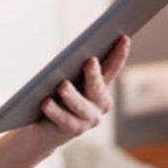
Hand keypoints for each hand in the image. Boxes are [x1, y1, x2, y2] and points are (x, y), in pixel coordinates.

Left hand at [30, 34, 131, 149]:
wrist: (44, 130)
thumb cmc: (56, 95)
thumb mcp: (66, 78)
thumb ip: (71, 67)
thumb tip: (71, 55)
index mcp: (100, 86)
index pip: (112, 67)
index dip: (119, 53)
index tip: (124, 37)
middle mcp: (99, 103)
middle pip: (98, 88)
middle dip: (94, 75)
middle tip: (90, 61)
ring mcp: (88, 119)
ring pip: (80, 106)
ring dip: (72, 95)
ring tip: (62, 85)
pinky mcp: (73, 130)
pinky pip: (64, 119)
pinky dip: (55, 110)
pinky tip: (45, 102)